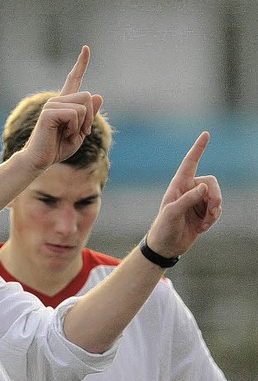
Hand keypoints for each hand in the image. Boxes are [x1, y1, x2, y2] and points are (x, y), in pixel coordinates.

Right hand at [20, 45, 103, 169]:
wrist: (40, 160)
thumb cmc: (58, 148)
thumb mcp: (80, 132)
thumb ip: (89, 115)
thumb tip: (97, 95)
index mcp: (64, 103)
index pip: (74, 79)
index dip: (81, 64)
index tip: (86, 48)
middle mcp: (57, 100)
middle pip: (87, 96)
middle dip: (90, 117)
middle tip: (80, 133)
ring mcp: (52, 105)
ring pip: (83, 106)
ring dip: (81, 125)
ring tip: (68, 135)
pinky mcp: (49, 112)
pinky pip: (74, 115)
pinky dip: (74, 128)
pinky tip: (64, 135)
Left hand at [146, 131, 221, 257]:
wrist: (166, 246)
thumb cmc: (164, 227)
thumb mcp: (172, 213)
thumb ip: (187, 199)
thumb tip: (204, 187)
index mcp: (178, 185)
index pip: (190, 163)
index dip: (198, 149)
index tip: (206, 134)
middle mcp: (188, 190)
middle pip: (212, 182)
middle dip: (215, 196)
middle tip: (212, 210)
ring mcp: (197, 201)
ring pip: (217, 197)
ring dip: (214, 210)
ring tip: (204, 222)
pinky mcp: (203, 212)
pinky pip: (217, 209)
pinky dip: (213, 218)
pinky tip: (202, 228)